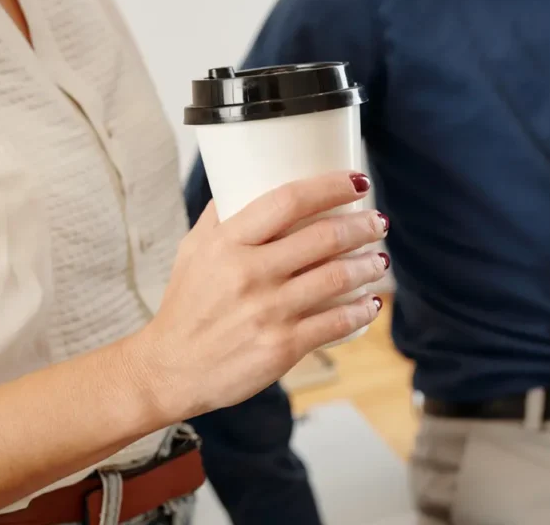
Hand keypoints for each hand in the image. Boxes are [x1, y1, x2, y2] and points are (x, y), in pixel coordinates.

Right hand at [126, 171, 389, 423]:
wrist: (170, 370)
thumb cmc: (186, 306)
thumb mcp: (192, 251)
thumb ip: (221, 216)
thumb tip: (245, 178)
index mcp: (227, 243)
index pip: (287, 200)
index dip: (330, 187)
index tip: (357, 181)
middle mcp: (249, 273)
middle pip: (323, 237)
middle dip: (362, 225)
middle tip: (378, 221)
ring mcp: (268, 311)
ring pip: (337, 278)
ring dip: (369, 265)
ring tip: (380, 259)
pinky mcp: (282, 346)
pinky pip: (336, 323)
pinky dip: (362, 311)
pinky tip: (372, 303)